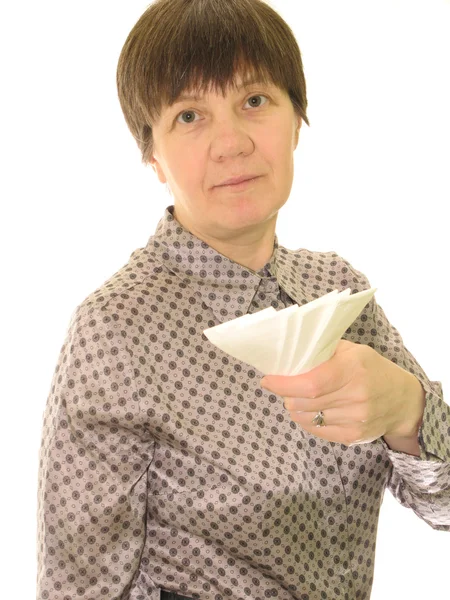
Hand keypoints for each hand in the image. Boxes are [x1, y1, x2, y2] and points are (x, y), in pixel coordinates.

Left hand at [260, 339, 420, 446]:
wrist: (403, 401)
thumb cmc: (372, 369)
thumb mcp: (353, 351)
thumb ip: (323, 351)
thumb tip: (290, 354)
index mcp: (353, 369)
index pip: (310, 383)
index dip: (284, 384)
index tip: (268, 380)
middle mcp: (355, 396)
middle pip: (304, 402)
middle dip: (286, 394)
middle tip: (282, 386)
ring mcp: (354, 419)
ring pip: (306, 417)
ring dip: (295, 406)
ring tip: (299, 396)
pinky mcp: (352, 437)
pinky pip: (316, 430)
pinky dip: (306, 419)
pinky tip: (311, 409)